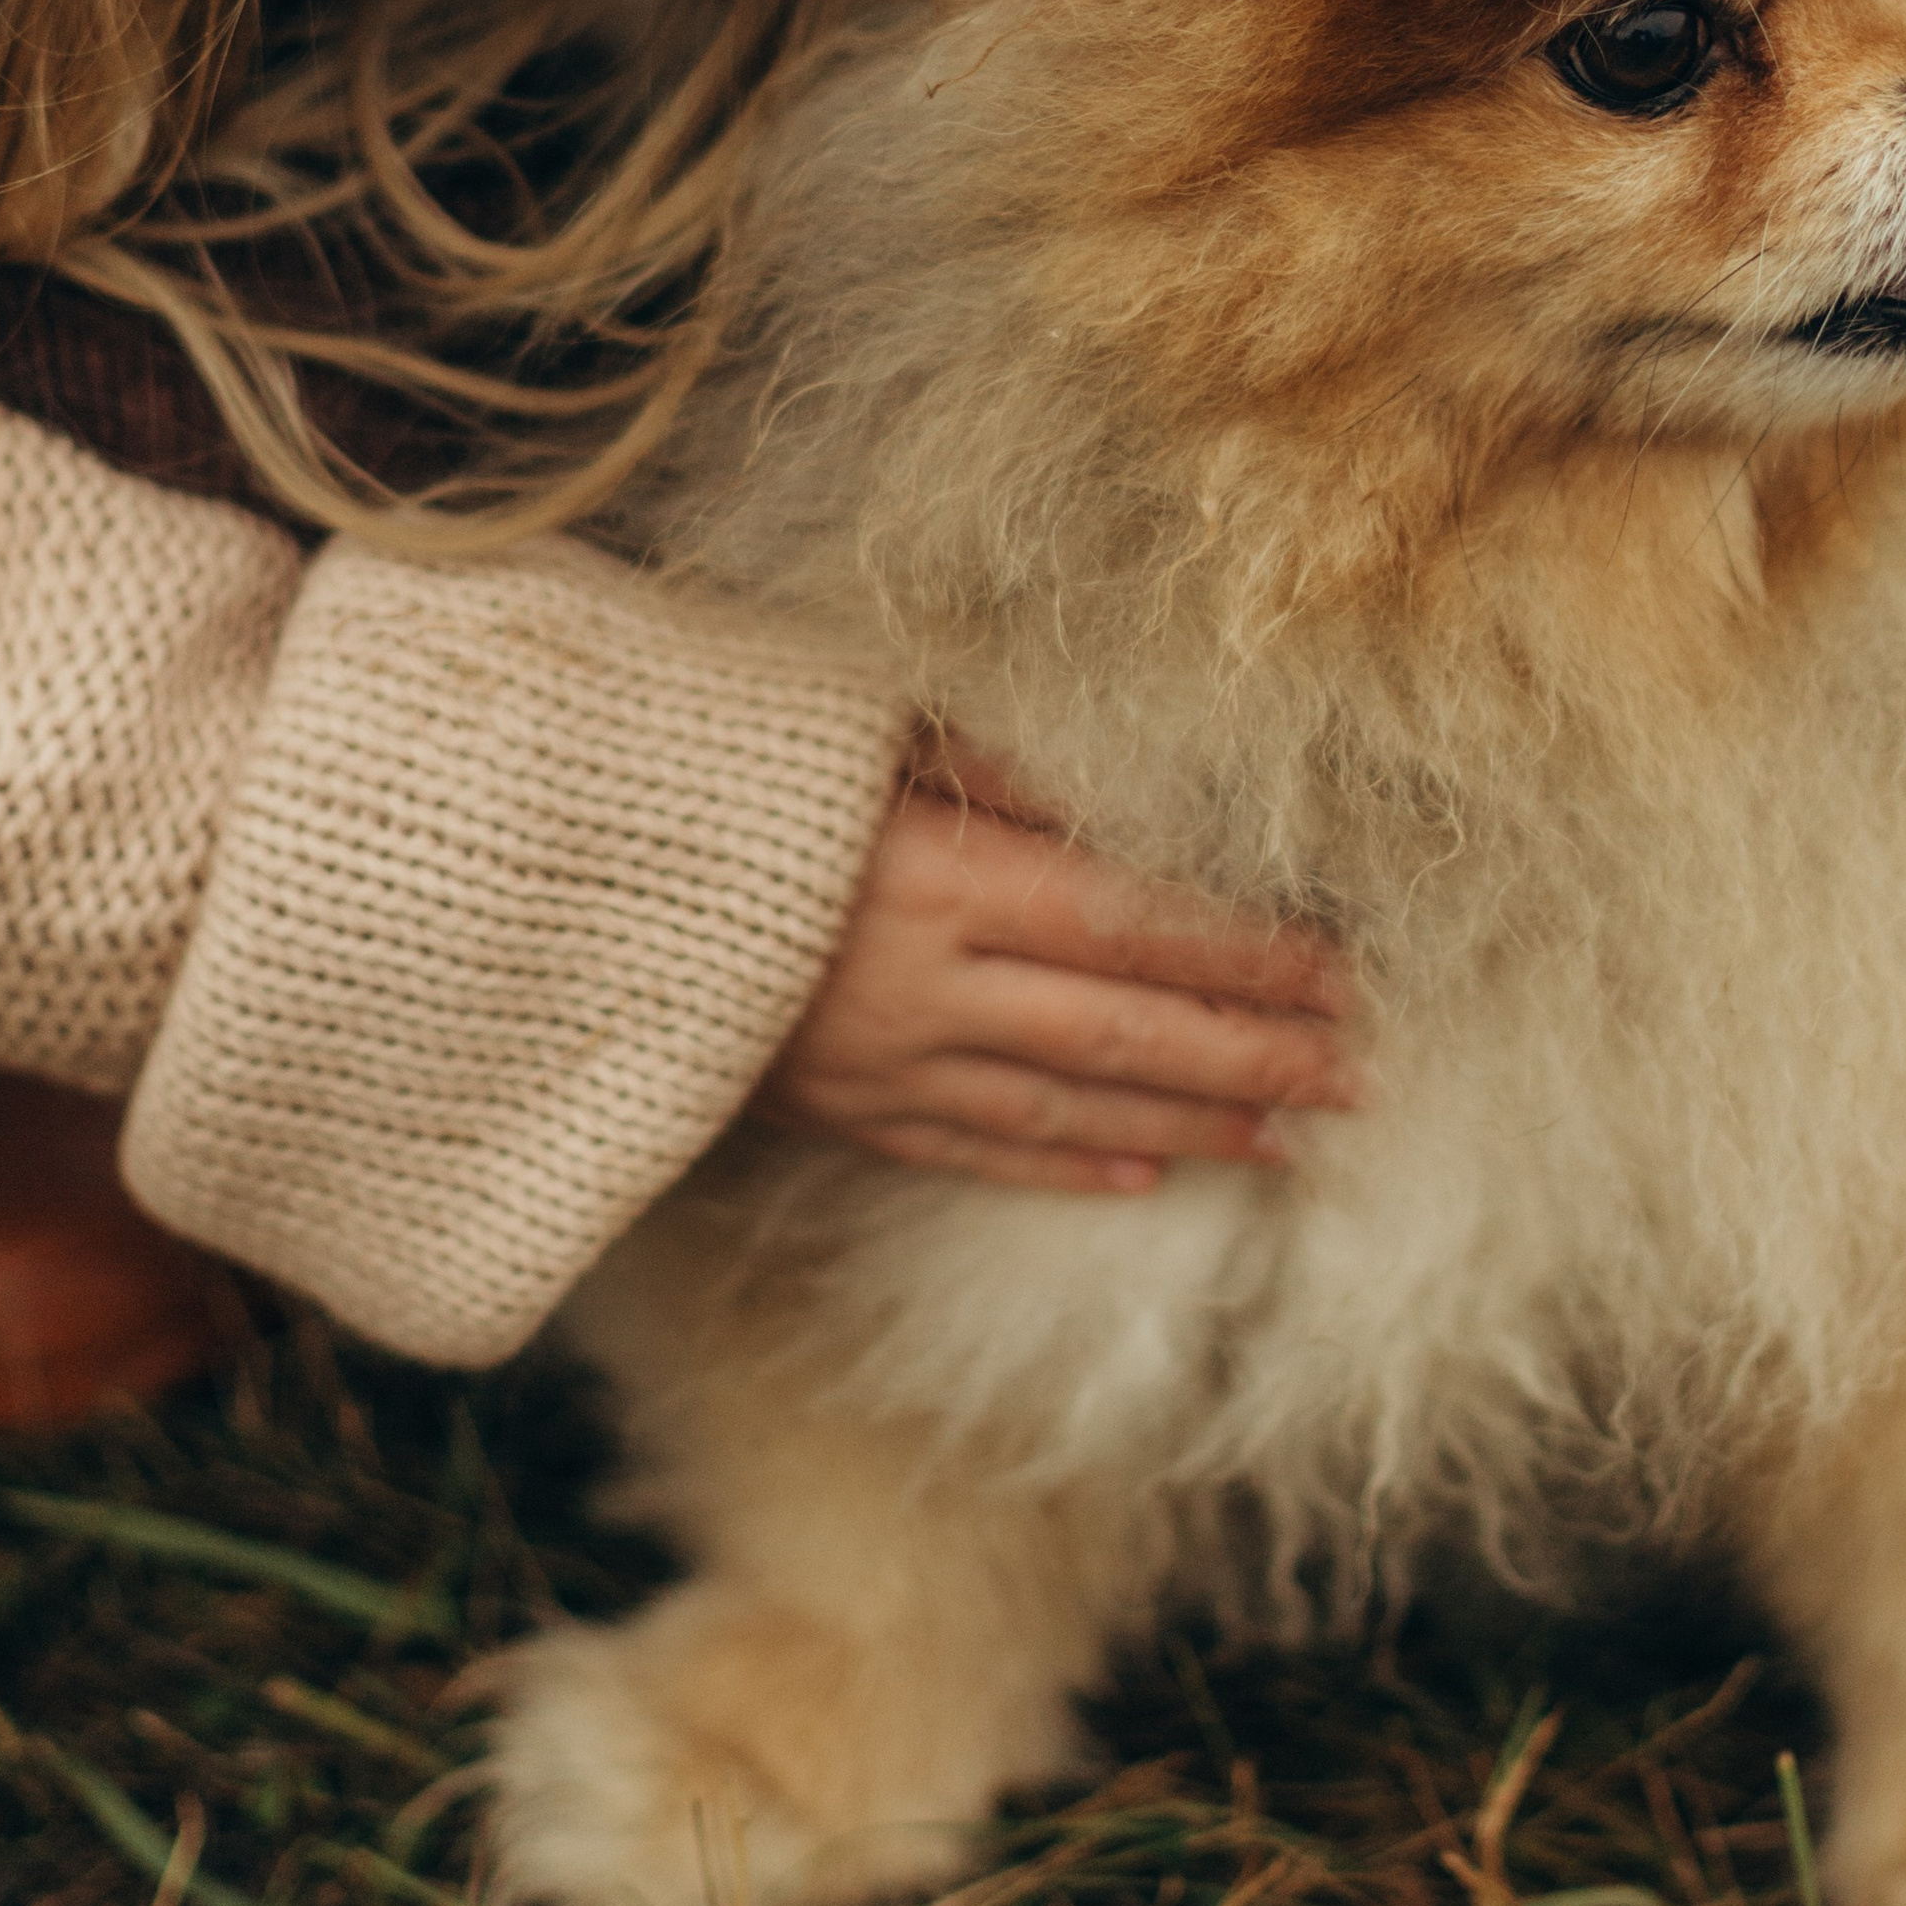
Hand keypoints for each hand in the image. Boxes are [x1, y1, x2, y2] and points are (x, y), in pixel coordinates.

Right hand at [755, 756, 1361, 1193]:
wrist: (544, 891)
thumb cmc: (706, 773)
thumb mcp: (850, 730)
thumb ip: (987, 764)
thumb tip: (1110, 799)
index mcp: (944, 877)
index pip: (1135, 923)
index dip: (1246, 954)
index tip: (1341, 970)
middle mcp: (928, 986)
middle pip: (1124, 1028)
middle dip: (1252, 1053)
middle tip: (1361, 1075)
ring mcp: (880, 1063)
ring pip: (1066, 1105)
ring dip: (1189, 1122)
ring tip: (1290, 1138)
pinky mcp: (830, 1109)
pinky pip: (969, 1147)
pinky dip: (1063, 1162)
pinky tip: (1143, 1175)